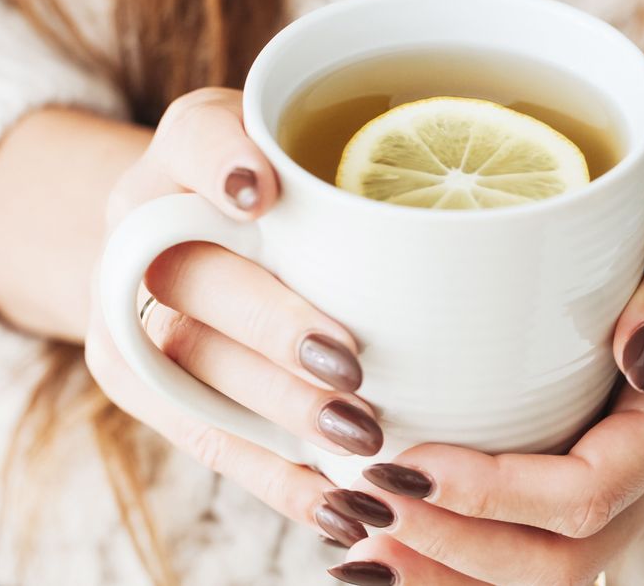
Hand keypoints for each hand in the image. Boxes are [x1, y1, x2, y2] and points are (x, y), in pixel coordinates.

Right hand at [83, 88, 381, 546]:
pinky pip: (201, 434)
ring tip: (360, 444)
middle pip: (195, 276)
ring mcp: (129, 305)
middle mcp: (142, 222)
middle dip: (273, 327)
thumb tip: (514, 220)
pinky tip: (335, 505)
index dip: (219, 164)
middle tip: (351, 369)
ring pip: (193, 364)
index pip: (192, 137)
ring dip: (278, 410)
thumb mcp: (317, 160)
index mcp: (187, 149)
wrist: (188, 240)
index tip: (258, 194)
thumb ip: (370, 173)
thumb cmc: (288, 197)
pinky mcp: (141, 380)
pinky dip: (273, 476)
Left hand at [322, 137, 643, 584]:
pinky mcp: (594, 479)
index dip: (494, 494)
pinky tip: (394, 538)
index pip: (591, 490)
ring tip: (361, 550)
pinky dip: (463, 557)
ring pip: (547, 569)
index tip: (406, 463)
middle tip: (363, 509)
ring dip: (451, 572)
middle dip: (456, 548)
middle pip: (564, 558)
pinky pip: (534, 544)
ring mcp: (632, 487)